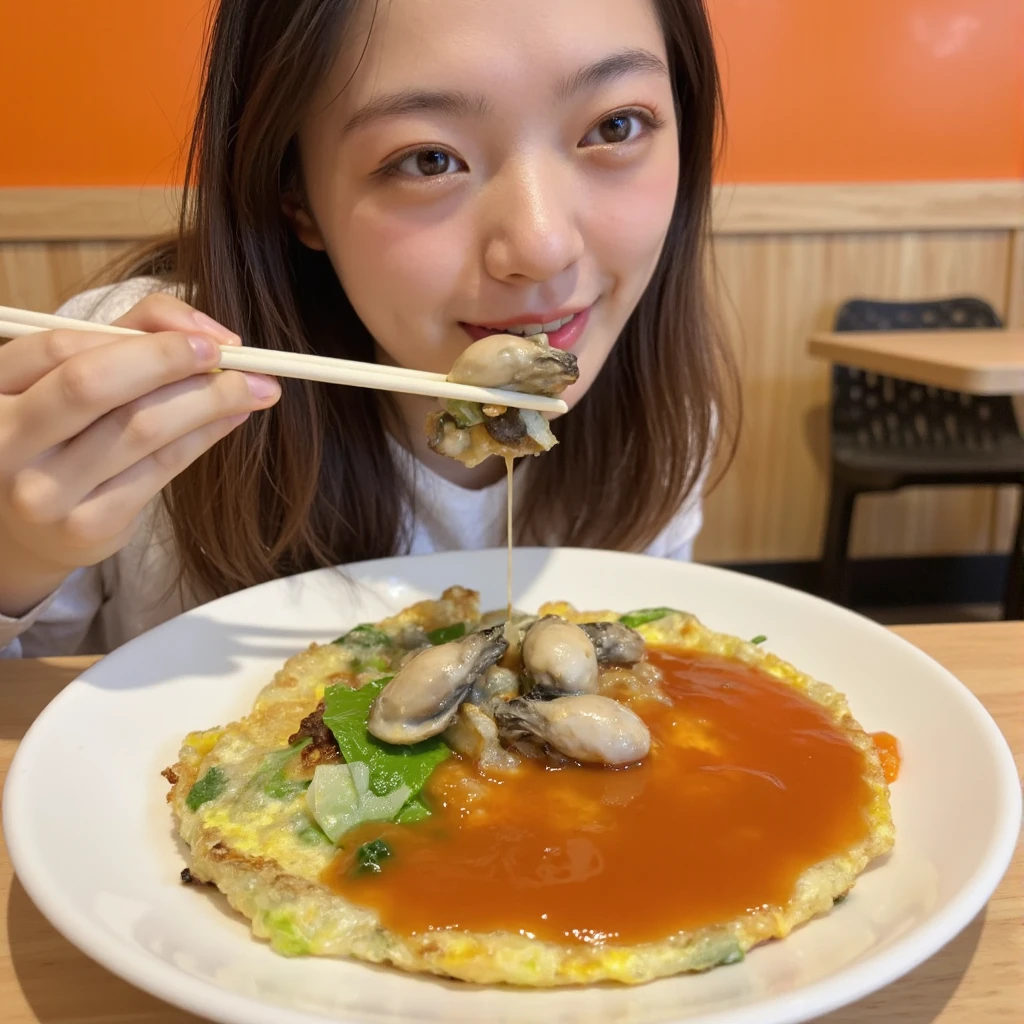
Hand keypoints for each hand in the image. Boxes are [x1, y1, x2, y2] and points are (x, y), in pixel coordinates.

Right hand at [0, 292, 280, 615]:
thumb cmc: (58, 436)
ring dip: (209, 400)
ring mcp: (42, 492)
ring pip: (139, 428)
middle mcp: (4, 442)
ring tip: (255, 387)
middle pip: (94, 384)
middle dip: (172, 360)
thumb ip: (126, 336)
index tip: (205, 336)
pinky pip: (160, 469)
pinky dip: (205, 436)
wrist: (25, 529)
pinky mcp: (86, 527)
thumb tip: (205, 330)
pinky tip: (231, 419)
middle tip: (233, 355)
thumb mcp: (71, 379)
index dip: (141, 337)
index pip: (62, 347)